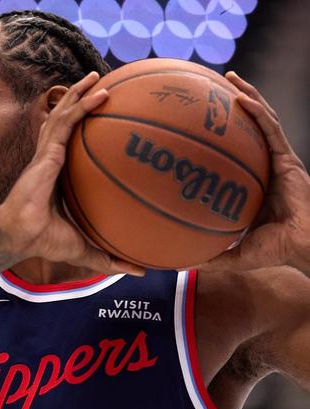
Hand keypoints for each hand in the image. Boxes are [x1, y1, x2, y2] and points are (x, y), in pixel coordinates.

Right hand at [0, 72, 145, 276]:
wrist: (20, 236)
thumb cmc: (44, 240)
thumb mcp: (86, 248)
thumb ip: (111, 257)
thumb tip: (142, 272)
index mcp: (58, 175)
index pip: (70, 144)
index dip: (82, 127)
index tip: (101, 116)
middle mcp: (52, 158)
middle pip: (66, 121)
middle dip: (80, 100)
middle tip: (101, 85)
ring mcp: (48, 152)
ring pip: (63, 114)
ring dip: (79, 93)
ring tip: (98, 77)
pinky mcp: (46, 152)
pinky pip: (65, 122)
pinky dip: (81, 104)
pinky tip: (99, 92)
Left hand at [199, 72, 309, 272]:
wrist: (301, 248)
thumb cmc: (272, 250)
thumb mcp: (233, 251)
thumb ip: (208, 253)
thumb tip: (178, 263)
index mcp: (251, 181)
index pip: (234, 150)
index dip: (220, 133)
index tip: (197, 121)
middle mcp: (264, 166)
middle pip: (248, 128)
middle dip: (233, 104)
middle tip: (211, 87)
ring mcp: (278, 161)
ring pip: (262, 121)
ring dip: (247, 97)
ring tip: (229, 78)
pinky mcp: (289, 160)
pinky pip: (272, 131)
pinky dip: (258, 113)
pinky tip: (242, 99)